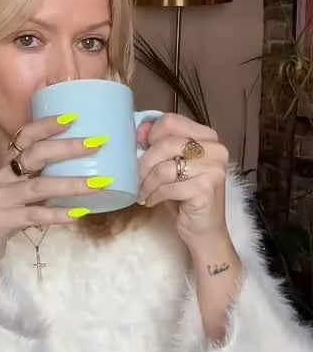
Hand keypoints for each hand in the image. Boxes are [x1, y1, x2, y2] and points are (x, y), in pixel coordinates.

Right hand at [0, 115, 104, 268]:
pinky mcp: (1, 220)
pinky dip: (57, 214)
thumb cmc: (5, 212)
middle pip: (35, 154)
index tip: (72, 117)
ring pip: (39, 186)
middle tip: (97, 144)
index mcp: (8, 164)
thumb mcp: (18, 189)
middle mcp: (3, 176)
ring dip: (71, 184)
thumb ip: (40, 176)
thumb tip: (82, 165)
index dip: (46, 125)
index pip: (25, 136)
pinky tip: (77, 215)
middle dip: (67, 148)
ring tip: (99, 183)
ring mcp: (0, 198)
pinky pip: (34, 216)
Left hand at [136, 112, 229, 245]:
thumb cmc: (185, 196)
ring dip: (147, 183)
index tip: (141, 149)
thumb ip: (159, 144)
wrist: (204, 231)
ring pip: (164, 167)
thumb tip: (139, 128)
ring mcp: (214, 169)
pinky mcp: (206, 188)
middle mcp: (215, 149)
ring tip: (144, 192)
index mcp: (207, 137)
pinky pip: (168, 187)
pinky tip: (151, 201)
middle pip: (164, 144)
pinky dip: (154, 195)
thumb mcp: (171, 166)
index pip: (171, 121)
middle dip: (144, 163)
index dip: (150, 135)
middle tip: (137, 178)